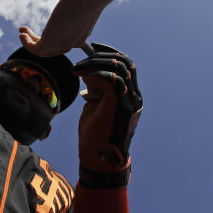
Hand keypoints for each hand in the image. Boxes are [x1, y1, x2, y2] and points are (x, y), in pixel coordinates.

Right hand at [19, 0, 102, 55]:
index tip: (46, 29)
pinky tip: (21, 34)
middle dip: (40, 41)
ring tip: (23, 33)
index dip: (54, 37)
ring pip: (44, 50)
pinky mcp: (50, 43)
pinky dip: (27, 43)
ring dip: (31, 42)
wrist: (89, 0)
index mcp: (81, 35)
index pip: (65, 41)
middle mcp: (73, 43)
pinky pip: (35, 49)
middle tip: (29, 33)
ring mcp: (62, 45)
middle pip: (54, 49)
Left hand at [72, 44, 142, 185]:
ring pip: (120, 67)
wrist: (99, 162)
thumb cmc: (94, 139)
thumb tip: (88, 72)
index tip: (94, 49)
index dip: (112, 54)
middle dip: (105, 53)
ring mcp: (129, 101)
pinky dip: (94, 71)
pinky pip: (111, 78)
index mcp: (130, 98)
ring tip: (78, 67)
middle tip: (85, 52)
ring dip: (96, 62)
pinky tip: (80, 74)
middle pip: (127, 63)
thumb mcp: (94, 108)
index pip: (128, 67)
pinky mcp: (120, 105)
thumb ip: (96, 90)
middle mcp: (134, 98)